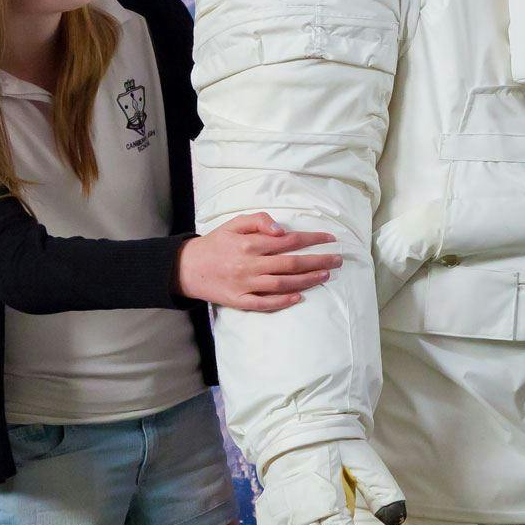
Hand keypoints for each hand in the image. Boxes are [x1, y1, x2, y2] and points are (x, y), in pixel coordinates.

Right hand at [179, 212, 340, 311]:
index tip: (330, 239)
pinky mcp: (239, 300)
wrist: (186, 267)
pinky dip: (283, 301)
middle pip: (291, 263)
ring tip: (325, 275)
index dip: (312, 239)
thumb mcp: (234, 224)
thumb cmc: (215, 243)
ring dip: (307, 280)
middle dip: (318, 261)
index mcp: (249, 243)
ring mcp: (244, 285)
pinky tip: (299, 296)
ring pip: (282, 284)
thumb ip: (259, 221)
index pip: (289, 241)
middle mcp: (249, 264)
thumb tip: (281, 229)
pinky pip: (264, 303)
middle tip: (338, 260)